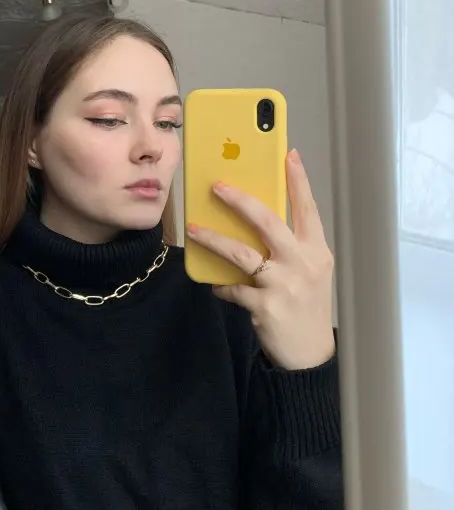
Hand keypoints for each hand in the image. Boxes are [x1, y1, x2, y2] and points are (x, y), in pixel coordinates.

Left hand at [186, 149, 335, 370]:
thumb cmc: (305, 304)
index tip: (289, 154)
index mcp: (315, 250)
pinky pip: (233, 288)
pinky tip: (214, 284)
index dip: (298, 181)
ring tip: (194, 229)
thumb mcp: (308, 270)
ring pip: (241, 253)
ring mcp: (283, 285)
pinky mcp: (265, 306)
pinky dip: (221, 285)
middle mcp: (302, 263)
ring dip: (214, 239)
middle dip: (240, 200)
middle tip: (217, 186)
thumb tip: (254, 215)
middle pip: (268, 222)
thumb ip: (289, 246)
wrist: (309, 354)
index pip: (307, 208)